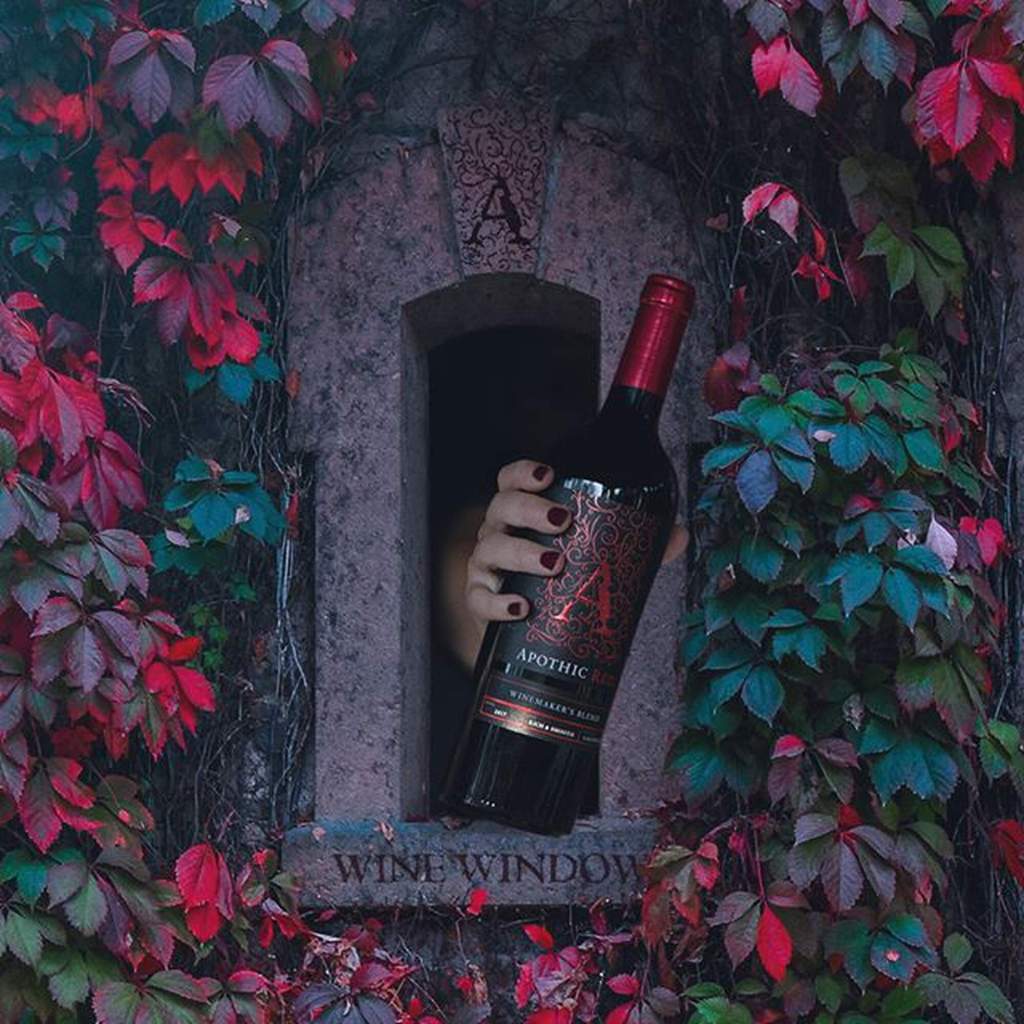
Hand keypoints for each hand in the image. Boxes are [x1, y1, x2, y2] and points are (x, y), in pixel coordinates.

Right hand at [464, 458, 689, 630]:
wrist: (528, 631)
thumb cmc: (560, 580)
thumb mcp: (597, 557)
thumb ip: (637, 542)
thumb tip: (678, 535)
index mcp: (522, 514)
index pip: (511, 481)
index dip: (523, 473)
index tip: (548, 475)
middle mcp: (498, 533)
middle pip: (501, 507)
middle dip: (529, 510)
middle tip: (563, 521)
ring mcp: (486, 567)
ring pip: (491, 549)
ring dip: (522, 553)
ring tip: (555, 563)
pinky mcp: (480, 602)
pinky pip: (479, 599)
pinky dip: (498, 603)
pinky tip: (521, 608)